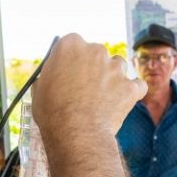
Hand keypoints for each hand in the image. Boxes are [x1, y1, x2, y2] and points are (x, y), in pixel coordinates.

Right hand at [31, 34, 145, 137]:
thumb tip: (53, 77)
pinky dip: (131, 92)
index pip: (72, 43)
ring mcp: (115, 67)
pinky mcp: (130, 86)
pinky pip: (136, 85)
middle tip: (84, 87)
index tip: (68, 70)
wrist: (75, 134)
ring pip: (118, 66)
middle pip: (96, 53)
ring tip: (102, 98)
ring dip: (112, 77)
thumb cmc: (52, 113)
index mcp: (69, 45)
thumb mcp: (39, 88)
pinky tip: (121, 103)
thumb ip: (50, 75)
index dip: (70, 58)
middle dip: (92, 67)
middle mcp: (95, 50)